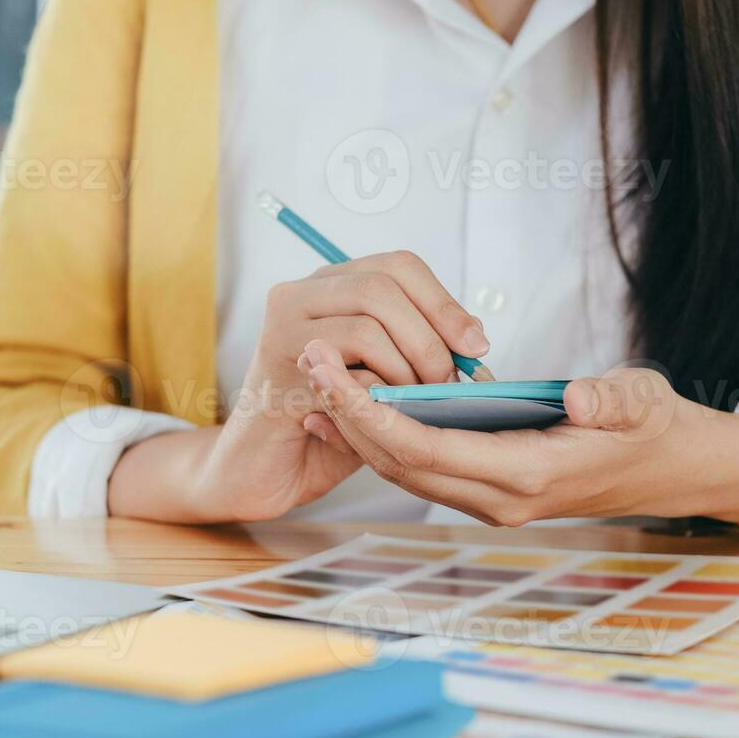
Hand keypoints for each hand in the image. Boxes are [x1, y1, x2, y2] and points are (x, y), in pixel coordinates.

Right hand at [111, 252, 489, 522]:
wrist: (263, 471)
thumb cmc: (327, 430)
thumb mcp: (384, 384)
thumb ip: (418, 354)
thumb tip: (473, 338)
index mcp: (334, 287)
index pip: (400, 266)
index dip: (444, 303)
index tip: (475, 346)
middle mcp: (305, 291)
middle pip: (387, 282)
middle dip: (432, 333)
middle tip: (449, 381)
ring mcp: (286, 317)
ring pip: (372, 313)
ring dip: (410, 362)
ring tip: (417, 401)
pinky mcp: (277, 350)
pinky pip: (350, 351)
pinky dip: (381, 383)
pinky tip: (384, 410)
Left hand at [300, 342, 738, 527]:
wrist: (673, 470)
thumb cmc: (655, 429)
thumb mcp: (641, 405)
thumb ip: (609, 402)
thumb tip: (578, 401)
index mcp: (529, 477)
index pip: (429, 451)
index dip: (374, 415)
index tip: (333, 373)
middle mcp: (500, 499)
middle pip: (401, 464)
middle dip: (348, 416)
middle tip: (308, 360)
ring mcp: (491, 499)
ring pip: (403, 470)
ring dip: (356, 430)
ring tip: (315, 379)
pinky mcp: (488, 488)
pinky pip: (420, 468)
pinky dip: (381, 441)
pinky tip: (350, 411)